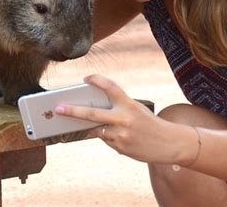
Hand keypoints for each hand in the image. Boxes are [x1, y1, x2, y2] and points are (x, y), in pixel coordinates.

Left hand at [55, 74, 171, 162]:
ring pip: (97, 130)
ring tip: (108, 126)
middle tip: (57, 108)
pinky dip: (108, 137)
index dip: (97, 80)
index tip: (86, 78)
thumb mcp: (135, 109)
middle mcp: (123, 119)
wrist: (169, 143)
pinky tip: (122, 137)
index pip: (110, 87)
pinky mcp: (120, 148)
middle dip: (72, 111)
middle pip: (92, 114)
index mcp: (129, 104)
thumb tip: (91, 113)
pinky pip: (106, 140)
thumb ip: (115, 108)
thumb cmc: (148, 122)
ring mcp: (121, 135)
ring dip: (96, 127)